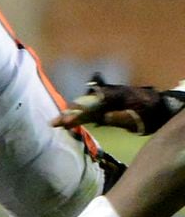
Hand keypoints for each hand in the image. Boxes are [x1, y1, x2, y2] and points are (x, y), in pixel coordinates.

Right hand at [51, 74, 173, 133]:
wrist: (163, 104)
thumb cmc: (151, 113)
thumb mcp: (138, 119)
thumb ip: (119, 118)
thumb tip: (100, 119)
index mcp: (115, 97)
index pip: (91, 106)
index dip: (76, 115)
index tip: (64, 123)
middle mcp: (109, 93)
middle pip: (85, 103)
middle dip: (69, 112)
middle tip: (54, 123)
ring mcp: (109, 95)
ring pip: (86, 102)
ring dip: (73, 111)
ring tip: (59, 120)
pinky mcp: (109, 99)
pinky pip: (92, 104)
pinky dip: (81, 110)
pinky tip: (73, 116)